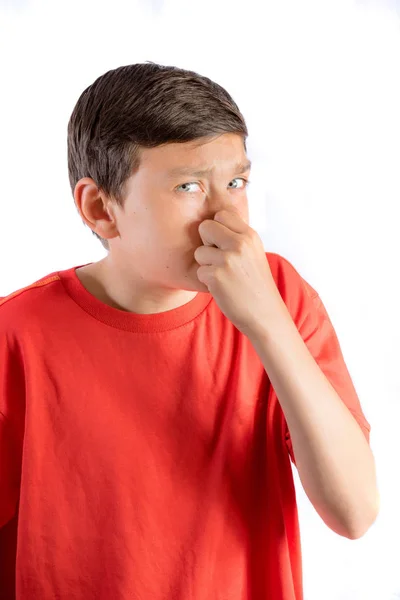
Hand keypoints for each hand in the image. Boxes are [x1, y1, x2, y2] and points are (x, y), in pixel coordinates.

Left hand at [194, 208, 284, 336]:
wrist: (265, 313)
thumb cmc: (255, 283)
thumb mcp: (254, 253)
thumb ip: (237, 236)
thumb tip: (214, 221)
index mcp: (250, 236)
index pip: (221, 214)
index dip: (217, 228)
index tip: (223, 243)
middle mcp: (239, 244)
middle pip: (205, 227)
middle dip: (206, 243)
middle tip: (219, 259)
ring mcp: (227, 259)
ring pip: (199, 252)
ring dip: (206, 265)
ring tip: (223, 276)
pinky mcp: (217, 276)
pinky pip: (200, 271)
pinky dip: (207, 281)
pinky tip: (223, 287)